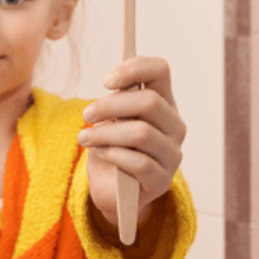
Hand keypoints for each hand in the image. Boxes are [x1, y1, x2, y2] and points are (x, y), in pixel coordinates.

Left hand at [78, 56, 185, 225]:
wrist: (113, 190)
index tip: (106, 80)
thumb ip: (117, 100)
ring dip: (105, 133)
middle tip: (87, 113)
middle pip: (149, 102)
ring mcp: (172, 155)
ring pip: (141, 133)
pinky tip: (100, 154)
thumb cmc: (112, 146)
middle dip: (111, 105)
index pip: (160, 71)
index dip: (135, 68)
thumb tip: (114, 84)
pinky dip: (113, 155)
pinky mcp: (162, 181)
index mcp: (163, 102)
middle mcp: (174, 126)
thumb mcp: (112, 118)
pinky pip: (139, 163)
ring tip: (84, 138)